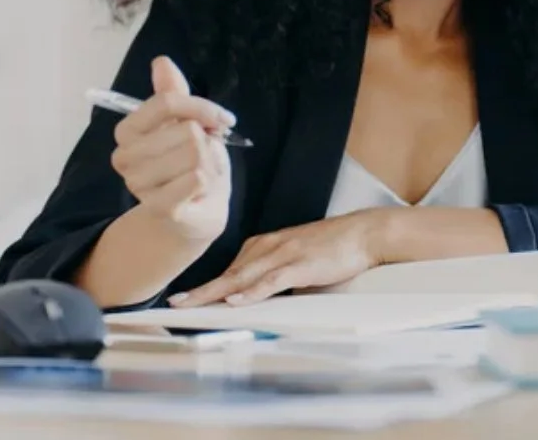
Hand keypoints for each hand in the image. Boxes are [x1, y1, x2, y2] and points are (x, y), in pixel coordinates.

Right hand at [109, 56, 233, 243]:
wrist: (195, 211)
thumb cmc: (187, 163)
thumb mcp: (184, 123)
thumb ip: (172, 94)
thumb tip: (161, 61)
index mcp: (127, 132)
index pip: (166, 103)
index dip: (201, 107)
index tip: (221, 119)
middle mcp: (125, 158)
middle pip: (186, 130)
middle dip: (208, 141)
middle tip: (206, 156)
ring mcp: (139, 185)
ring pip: (195, 154)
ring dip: (210, 163)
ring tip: (202, 174)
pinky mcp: (159, 208)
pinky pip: (196, 179)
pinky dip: (209, 181)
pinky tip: (202, 190)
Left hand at [170, 210, 388, 306]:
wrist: (362, 233)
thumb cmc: (330, 249)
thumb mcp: (295, 263)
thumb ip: (274, 279)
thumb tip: (255, 300)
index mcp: (264, 246)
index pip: (229, 270)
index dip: (205, 286)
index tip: (183, 298)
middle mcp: (268, 247)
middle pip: (228, 274)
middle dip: (200, 291)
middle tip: (175, 304)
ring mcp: (284, 255)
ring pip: (243, 277)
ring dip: (216, 292)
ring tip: (193, 304)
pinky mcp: (301, 264)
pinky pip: (272, 280)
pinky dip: (253, 291)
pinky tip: (236, 300)